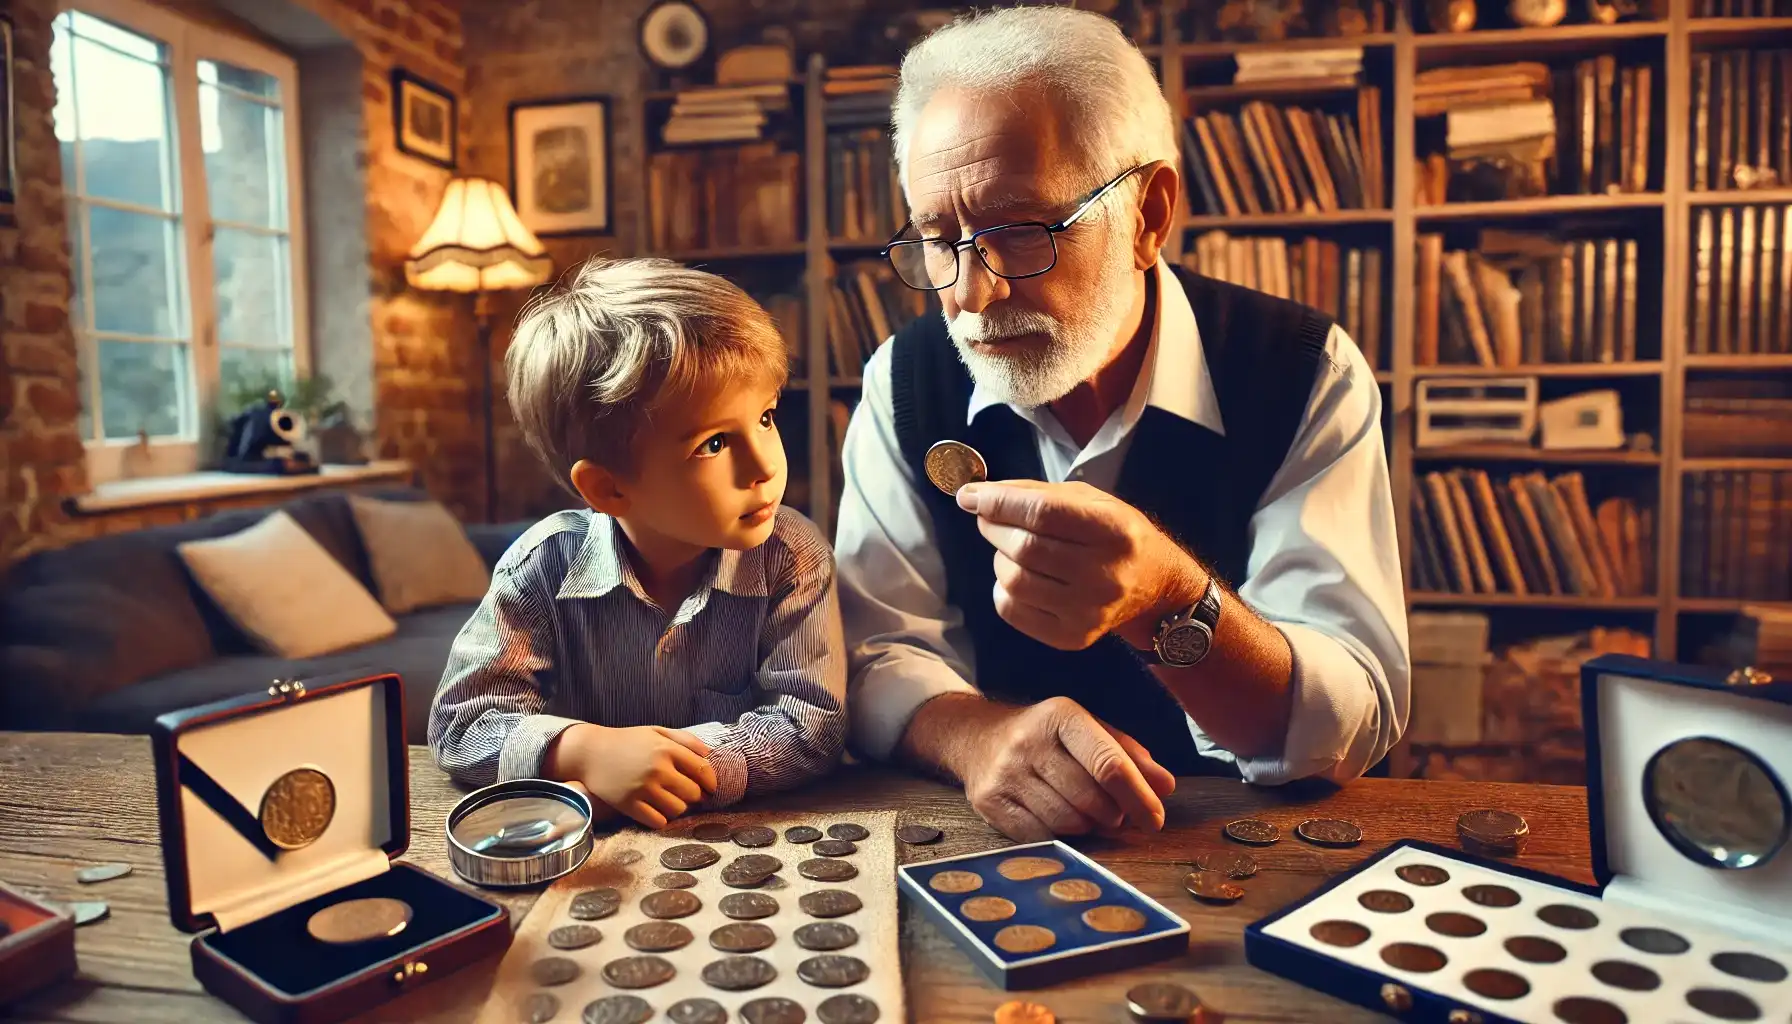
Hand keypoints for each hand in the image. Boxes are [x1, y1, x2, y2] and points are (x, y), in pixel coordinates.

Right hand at [545, 724, 718, 828]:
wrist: (590, 752)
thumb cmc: (627, 741)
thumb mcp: (657, 732)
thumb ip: (686, 740)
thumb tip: (709, 754)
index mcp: (667, 749)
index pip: (703, 771)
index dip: (711, 782)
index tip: (709, 787)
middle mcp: (657, 769)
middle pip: (693, 794)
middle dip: (694, 796)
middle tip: (687, 794)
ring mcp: (642, 788)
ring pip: (678, 810)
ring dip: (678, 808)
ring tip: (671, 800)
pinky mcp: (628, 805)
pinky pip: (658, 821)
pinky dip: (661, 819)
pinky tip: (656, 810)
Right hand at [956, 696, 1176, 840]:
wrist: (976, 737)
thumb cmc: (1047, 736)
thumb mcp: (1089, 730)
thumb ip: (1128, 755)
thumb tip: (1165, 787)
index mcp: (1062, 716)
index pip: (1109, 763)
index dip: (1139, 797)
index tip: (1156, 820)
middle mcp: (1030, 741)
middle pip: (1090, 798)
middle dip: (1114, 816)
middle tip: (1116, 816)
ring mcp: (1007, 773)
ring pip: (1067, 821)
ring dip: (1088, 828)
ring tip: (1088, 816)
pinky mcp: (990, 801)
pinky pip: (1040, 836)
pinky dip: (1061, 837)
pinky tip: (1062, 822)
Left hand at [957, 480, 1204, 651]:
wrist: (1155, 587)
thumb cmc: (1116, 535)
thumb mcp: (1091, 500)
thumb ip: (1036, 494)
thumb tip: (976, 495)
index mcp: (1113, 530)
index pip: (1043, 513)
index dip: (999, 502)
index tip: (969, 496)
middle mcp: (1105, 574)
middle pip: (1024, 548)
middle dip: (993, 528)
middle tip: (988, 519)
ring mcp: (1089, 611)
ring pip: (1014, 581)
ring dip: (999, 559)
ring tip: (1010, 550)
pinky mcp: (1074, 637)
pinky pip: (1013, 611)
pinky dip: (1003, 590)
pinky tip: (1017, 577)